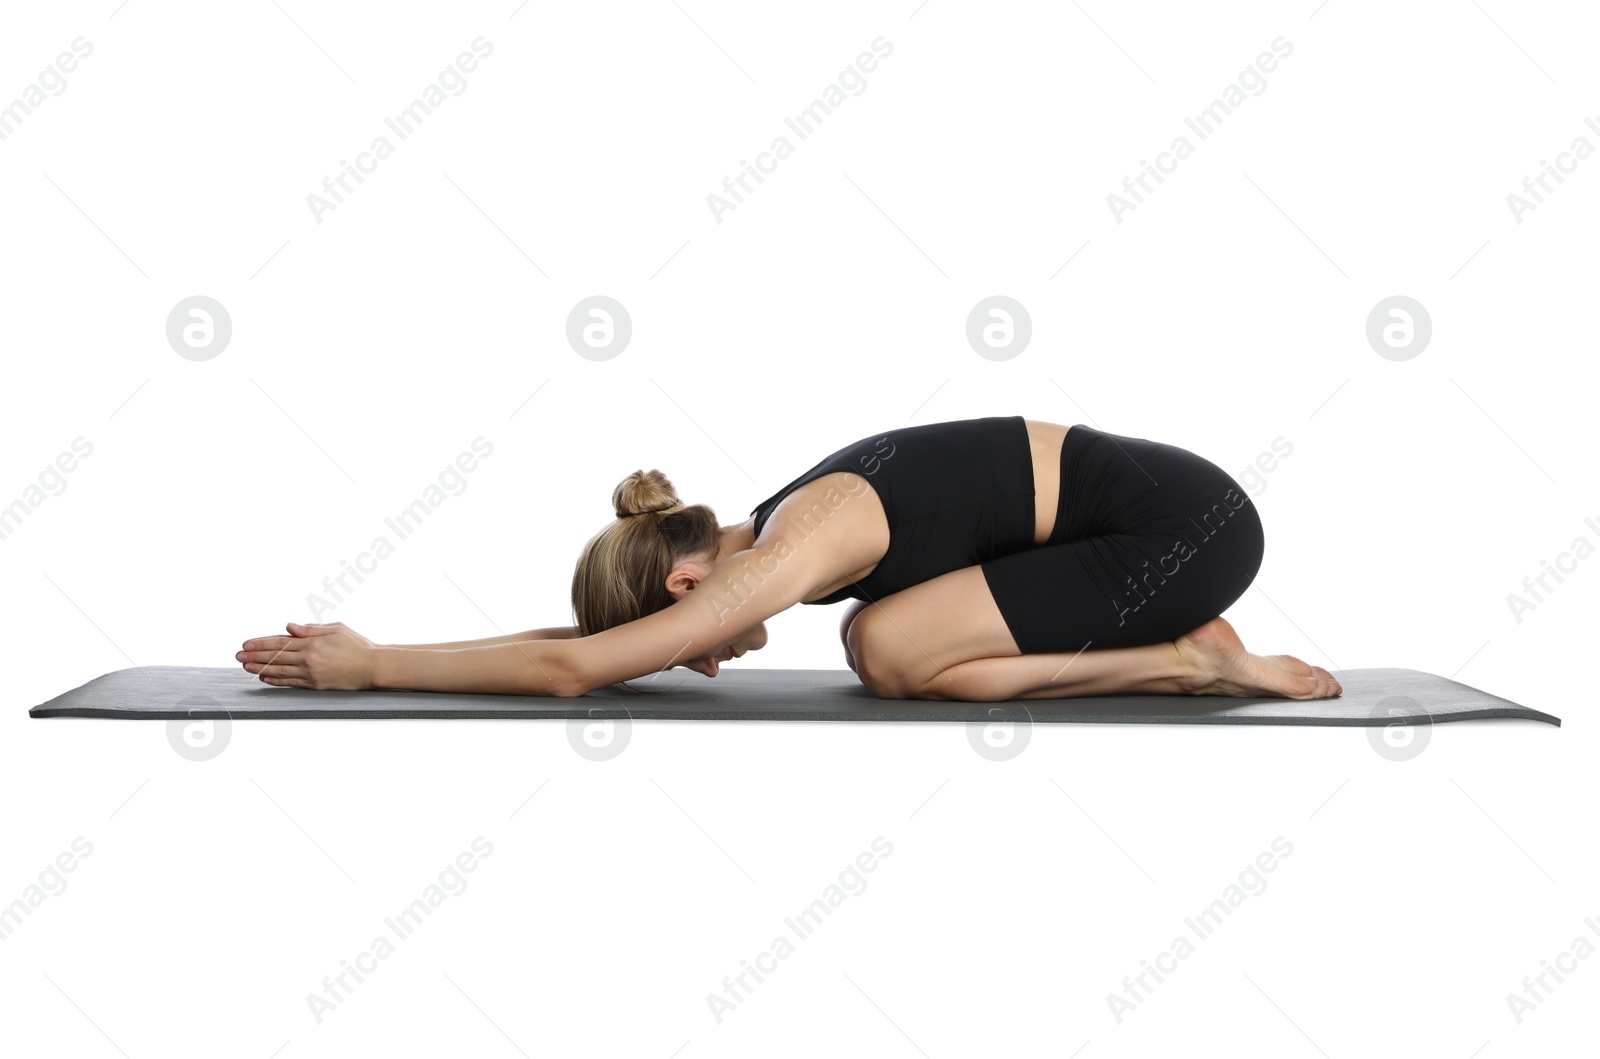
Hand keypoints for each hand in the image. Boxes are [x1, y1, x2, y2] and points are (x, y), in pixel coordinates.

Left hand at [237, 621, 377, 689]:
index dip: (261, 643)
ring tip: (245, 667)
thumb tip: (289, 627)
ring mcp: (311, 673)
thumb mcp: (336, 629)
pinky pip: (291, 682)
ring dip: (260, 668)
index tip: (246, 644)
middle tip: (238, 656)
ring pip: (279, 670)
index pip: (280, 642)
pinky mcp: (316, 684)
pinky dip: (276, 680)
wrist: (373, 666)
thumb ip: (311, 629)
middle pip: (276, 656)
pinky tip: (265, 678)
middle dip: (254, 656)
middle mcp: (308, 658)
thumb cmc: (358, 645)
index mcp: (312, 642)